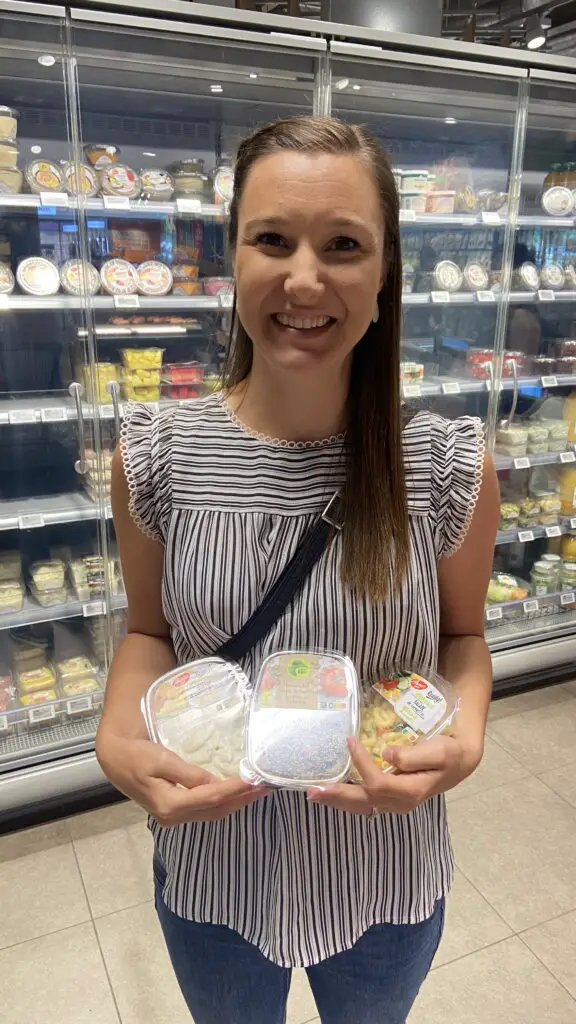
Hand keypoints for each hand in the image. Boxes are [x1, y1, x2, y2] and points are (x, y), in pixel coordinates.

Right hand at [96, 733, 268, 825]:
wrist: (115, 759)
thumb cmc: (137, 755)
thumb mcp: (162, 760)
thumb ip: (189, 774)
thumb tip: (215, 782)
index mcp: (170, 805)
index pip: (211, 798)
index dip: (235, 789)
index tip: (254, 781)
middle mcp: (173, 817)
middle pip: (216, 810)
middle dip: (242, 799)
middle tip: (265, 786)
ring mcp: (174, 817)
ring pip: (212, 812)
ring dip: (235, 802)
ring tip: (256, 790)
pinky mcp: (175, 811)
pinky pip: (205, 809)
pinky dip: (222, 801)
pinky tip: (235, 792)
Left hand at [307, 735, 482, 815]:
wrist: (459, 763)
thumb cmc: (450, 754)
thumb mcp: (439, 751)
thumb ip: (414, 755)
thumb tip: (388, 755)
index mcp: (411, 791)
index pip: (378, 782)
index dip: (361, 763)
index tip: (349, 740)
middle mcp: (400, 802)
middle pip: (364, 801)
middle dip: (337, 796)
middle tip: (313, 791)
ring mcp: (395, 804)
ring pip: (362, 806)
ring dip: (338, 801)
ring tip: (315, 794)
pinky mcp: (391, 799)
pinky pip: (365, 803)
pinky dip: (347, 799)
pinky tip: (333, 793)